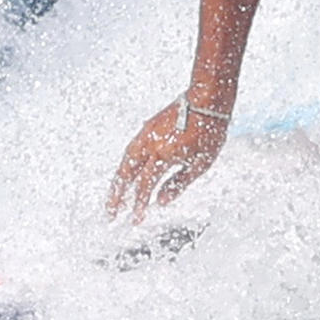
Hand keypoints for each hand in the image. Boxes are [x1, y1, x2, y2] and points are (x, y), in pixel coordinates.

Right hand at [108, 100, 228, 219]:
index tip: (136, 219)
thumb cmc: (208, 132)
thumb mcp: (200, 164)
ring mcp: (146, 134)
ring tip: (114, 196)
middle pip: (126, 174)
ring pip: (125, 162)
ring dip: (118, 181)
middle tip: (110, 212)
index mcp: (163, 155)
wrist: (206, 101)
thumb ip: (178, 184)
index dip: (139, 204)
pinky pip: (131, 150)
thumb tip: (161, 201)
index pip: (145, 186)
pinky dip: (125, 165)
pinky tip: (126, 174)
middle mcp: (150, 145)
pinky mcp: (148, 128)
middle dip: (117, 195)